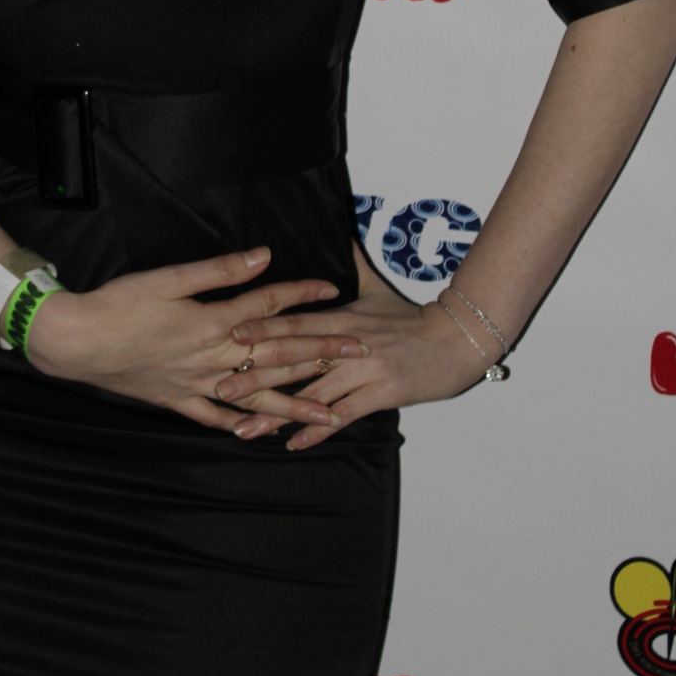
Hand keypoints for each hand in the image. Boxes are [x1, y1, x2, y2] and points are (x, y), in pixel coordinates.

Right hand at [24, 247, 369, 434]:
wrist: (75, 341)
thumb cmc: (119, 305)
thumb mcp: (169, 279)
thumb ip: (220, 270)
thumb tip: (264, 256)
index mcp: (213, 323)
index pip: (270, 308)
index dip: (304, 296)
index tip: (336, 291)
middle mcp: (213, 358)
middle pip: (277, 355)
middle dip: (321, 353)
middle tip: (360, 354)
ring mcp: (197, 384)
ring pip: (256, 395)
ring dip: (296, 402)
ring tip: (330, 412)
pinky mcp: (176, 399)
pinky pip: (215, 417)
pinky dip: (239, 424)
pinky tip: (260, 432)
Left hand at [215, 270, 490, 447]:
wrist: (457, 340)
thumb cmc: (413, 317)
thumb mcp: (378, 289)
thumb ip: (353, 264)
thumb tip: (341, 232)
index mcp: (341, 318)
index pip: (293, 322)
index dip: (260, 329)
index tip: (226, 336)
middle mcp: (347, 343)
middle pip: (293, 359)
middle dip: (254, 374)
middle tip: (219, 387)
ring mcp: (363, 369)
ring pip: (311, 392)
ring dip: (277, 412)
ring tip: (245, 428)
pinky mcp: (381, 393)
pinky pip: (343, 414)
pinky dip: (318, 430)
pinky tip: (293, 444)